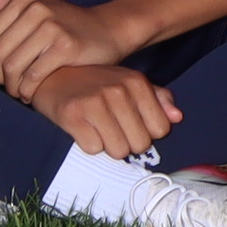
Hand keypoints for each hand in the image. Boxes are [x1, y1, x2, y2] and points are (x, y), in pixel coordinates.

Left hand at [0, 0, 136, 99]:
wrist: (109, 30)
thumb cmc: (70, 23)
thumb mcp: (43, 4)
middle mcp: (37, 9)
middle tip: (7, 85)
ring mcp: (52, 27)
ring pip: (12, 66)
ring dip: (11, 87)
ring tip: (18, 92)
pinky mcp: (65, 47)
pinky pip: (32, 76)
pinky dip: (27, 91)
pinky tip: (31, 95)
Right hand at [34, 59, 178, 160]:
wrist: (50, 75)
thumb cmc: (93, 82)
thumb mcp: (127, 83)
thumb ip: (156, 98)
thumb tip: (177, 117)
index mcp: (136, 82)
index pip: (160, 129)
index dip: (146, 132)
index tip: (130, 125)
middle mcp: (118, 91)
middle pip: (140, 144)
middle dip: (127, 142)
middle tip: (111, 128)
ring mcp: (95, 103)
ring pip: (118, 151)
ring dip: (108, 146)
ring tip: (97, 128)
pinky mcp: (73, 116)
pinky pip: (93, 149)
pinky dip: (88, 144)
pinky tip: (82, 128)